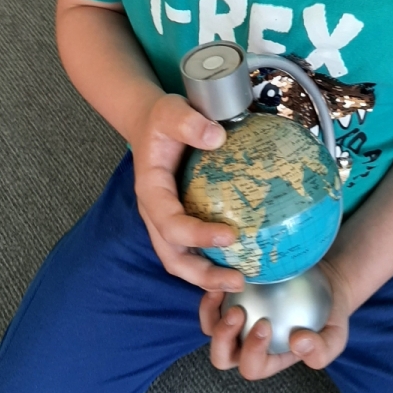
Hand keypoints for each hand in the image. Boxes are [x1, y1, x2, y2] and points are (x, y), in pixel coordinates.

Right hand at [131, 93, 245, 293]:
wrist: (152, 122)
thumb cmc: (161, 119)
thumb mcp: (169, 112)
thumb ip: (188, 123)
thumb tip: (217, 137)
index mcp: (151, 192)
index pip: (171, 224)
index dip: (197, 235)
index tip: (230, 235)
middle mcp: (157, 214)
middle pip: (173, 257)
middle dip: (202, 275)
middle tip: (237, 280)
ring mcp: (168, 220)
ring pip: (182, 260)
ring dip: (208, 276)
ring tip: (241, 281)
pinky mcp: (183, 218)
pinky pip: (194, 248)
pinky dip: (213, 261)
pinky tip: (241, 262)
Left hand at [199, 258, 353, 379]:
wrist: (324, 285)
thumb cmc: (328, 316)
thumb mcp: (335, 337)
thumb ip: (321, 350)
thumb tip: (298, 344)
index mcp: (268, 360)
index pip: (252, 366)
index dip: (253, 350)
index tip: (265, 324)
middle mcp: (246, 345)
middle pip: (222, 355)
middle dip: (223, 338)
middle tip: (237, 313)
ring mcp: (236, 321)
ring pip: (211, 327)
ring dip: (211, 314)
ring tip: (221, 291)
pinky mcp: (231, 297)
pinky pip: (213, 300)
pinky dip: (213, 290)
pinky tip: (223, 274)